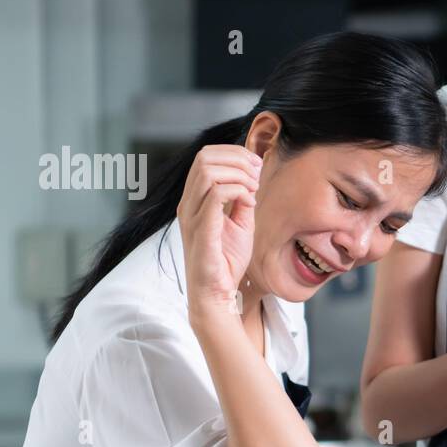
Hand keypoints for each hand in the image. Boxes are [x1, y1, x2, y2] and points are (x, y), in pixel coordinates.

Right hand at [176, 144, 260, 317]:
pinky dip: (238, 191)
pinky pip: (216, 194)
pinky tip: (250, 203)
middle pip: (204, 157)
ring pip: (208, 171)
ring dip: (238, 173)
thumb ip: (242, 201)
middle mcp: (188, 204)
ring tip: (254, 188)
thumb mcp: (241, 224)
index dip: (233, 153)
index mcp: (194, 200)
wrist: (217, 293)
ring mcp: (192, 216)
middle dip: (237, 159)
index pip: (206, 157)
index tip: (256, 166)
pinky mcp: (201, 230)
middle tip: (257, 175)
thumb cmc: (226, 261)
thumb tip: (251, 180)